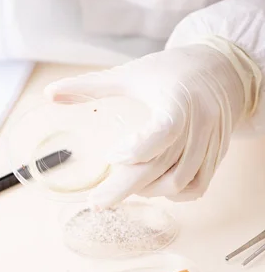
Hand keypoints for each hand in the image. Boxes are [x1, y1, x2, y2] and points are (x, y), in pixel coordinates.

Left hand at [45, 41, 258, 207]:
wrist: (223, 68)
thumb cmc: (171, 71)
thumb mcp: (130, 73)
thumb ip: (90, 86)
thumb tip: (48, 94)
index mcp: (178, 100)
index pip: (164, 130)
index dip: (137, 148)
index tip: (110, 156)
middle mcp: (199, 123)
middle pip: (163, 167)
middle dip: (125, 188)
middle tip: (95, 202)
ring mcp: (211, 142)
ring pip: (179, 182)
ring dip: (148, 190)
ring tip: (122, 187)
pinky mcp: (217, 155)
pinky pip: (197, 186)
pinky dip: (173, 193)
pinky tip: (152, 188)